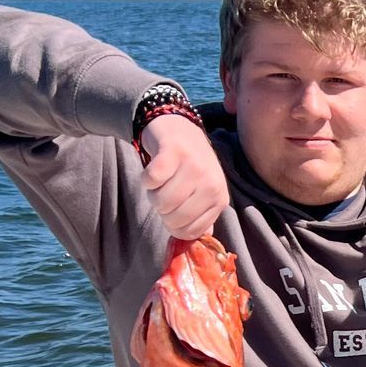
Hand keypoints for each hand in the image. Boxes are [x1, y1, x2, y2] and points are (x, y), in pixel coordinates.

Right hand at [140, 114, 228, 239]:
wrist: (179, 127)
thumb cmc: (190, 165)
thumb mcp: (203, 192)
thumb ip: (202, 216)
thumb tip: (195, 239)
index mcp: (220, 198)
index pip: (190, 232)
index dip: (173, 226)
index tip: (172, 210)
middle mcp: (211, 183)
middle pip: (174, 218)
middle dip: (161, 210)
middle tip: (164, 192)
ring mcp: (194, 166)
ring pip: (161, 201)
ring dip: (152, 194)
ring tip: (160, 181)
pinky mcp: (174, 151)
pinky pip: (151, 180)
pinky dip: (146, 179)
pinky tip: (153, 170)